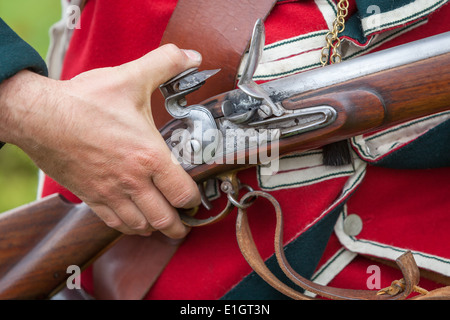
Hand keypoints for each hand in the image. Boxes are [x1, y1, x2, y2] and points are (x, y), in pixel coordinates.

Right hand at [0, 44, 202, 237]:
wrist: (39, 116)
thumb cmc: (84, 102)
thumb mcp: (130, 78)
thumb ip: (165, 64)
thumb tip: (192, 56)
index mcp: (148, 156)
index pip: (182, 193)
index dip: (194, 200)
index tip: (196, 197)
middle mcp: (131, 181)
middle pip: (164, 219)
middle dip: (179, 225)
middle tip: (185, 222)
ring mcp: (109, 192)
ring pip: (140, 226)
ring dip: (154, 227)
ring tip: (162, 222)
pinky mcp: (90, 196)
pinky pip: (114, 224)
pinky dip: (129, 226)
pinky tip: (134, 219)